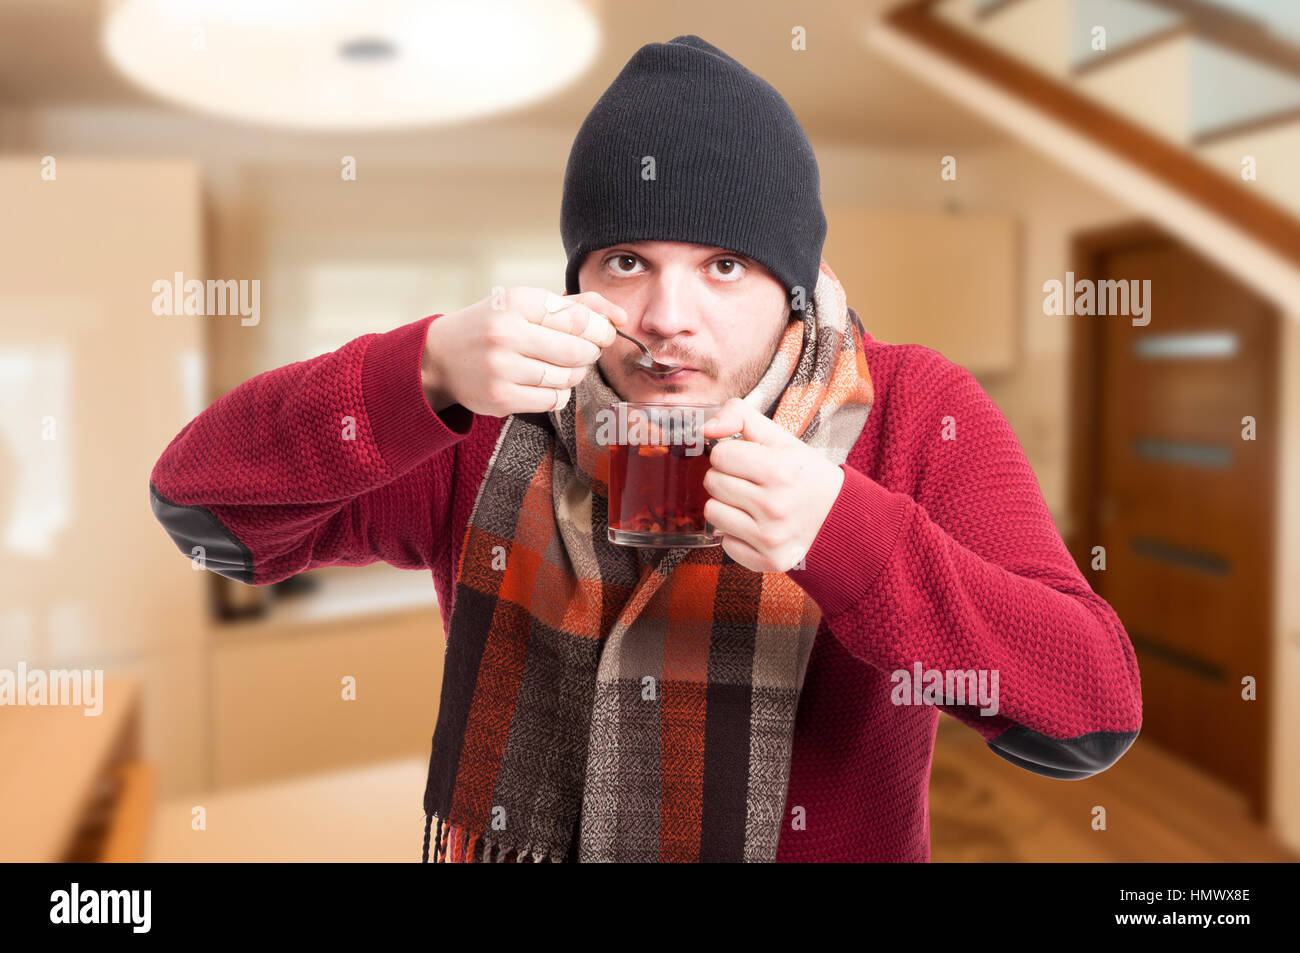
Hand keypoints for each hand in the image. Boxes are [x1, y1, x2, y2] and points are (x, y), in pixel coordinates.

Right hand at [422, 287, 627, 416]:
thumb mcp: (526, 304)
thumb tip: (619, 316)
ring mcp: (502, 369)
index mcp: (516, 302)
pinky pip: (553, 400)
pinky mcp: (501, 398)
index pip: (579, 319)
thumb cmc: (493, 326)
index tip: (603, 333)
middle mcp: (507, 334)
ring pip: (569, 378)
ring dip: (574, 374)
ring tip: (558, 366)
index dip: (601, 329)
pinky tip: (543, 383)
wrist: (441, 357)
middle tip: (581, 350)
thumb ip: (575, 305)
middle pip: (579, 351)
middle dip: (589, 352)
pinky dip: (558, 393)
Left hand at [699, 397, 844, 572]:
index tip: (748, 460)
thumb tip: (705, 429)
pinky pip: (725, 544)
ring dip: (727, 505)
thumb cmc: (806, 475)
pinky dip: (737, 535)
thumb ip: (740, 416)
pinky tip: (758, 526)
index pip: (719, 455)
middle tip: (751, 481)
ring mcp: (771, 537)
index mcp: (779, 469)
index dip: (731, 454)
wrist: (841, 516)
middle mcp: (775, 505)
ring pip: (712, 512)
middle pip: (712, 482)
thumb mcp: (780, 437)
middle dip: (727, 477)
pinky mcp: (770, 561)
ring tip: (751, 503)